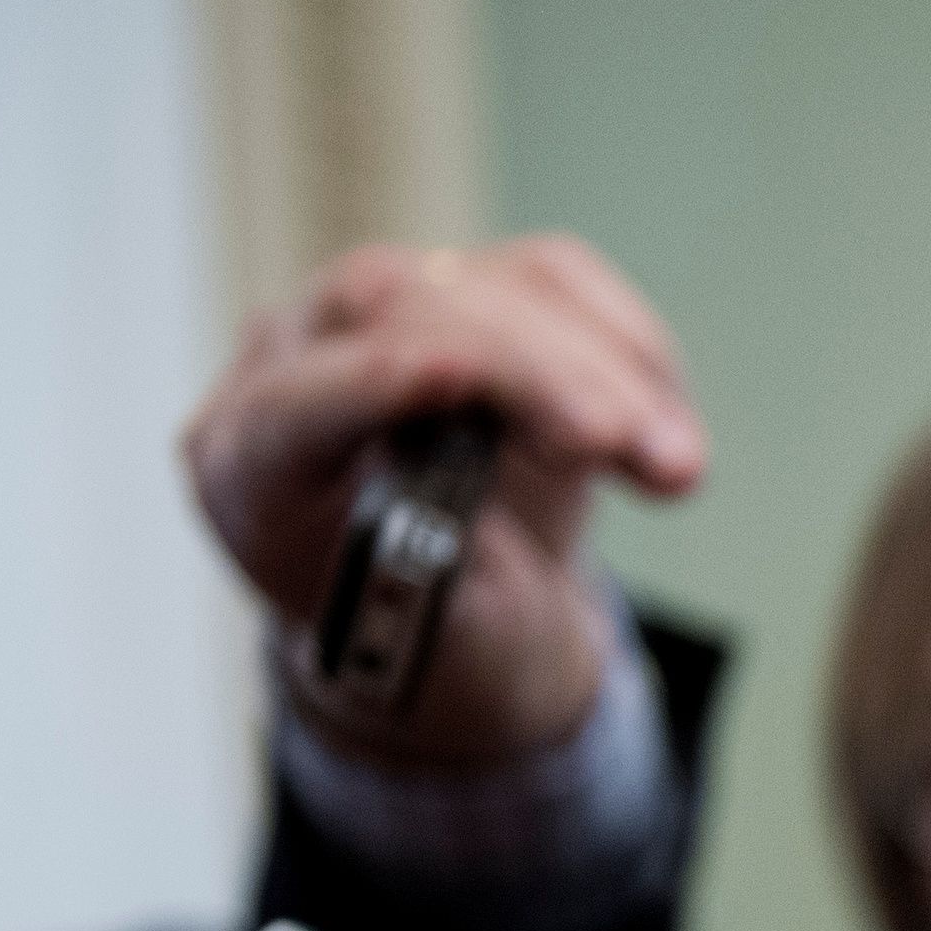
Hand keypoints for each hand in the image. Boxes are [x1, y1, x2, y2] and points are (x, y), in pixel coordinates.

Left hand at [182, 235, 705, 768]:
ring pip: (490, 285)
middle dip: (528, 371)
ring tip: (677, 466)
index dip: (372, 384)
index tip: (457, 381)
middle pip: (400, 310)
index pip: (298, 403)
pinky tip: (665, 427)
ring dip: (603, 367)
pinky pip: (553, 282)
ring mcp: (381, 316)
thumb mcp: (452, 647)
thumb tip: (520, 494)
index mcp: (252, 469)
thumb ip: (467, 574)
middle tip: (622, 443)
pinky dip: (629, 351)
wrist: (460, 619)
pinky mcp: (469, 292)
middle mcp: (296, 363)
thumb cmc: (436, 645)